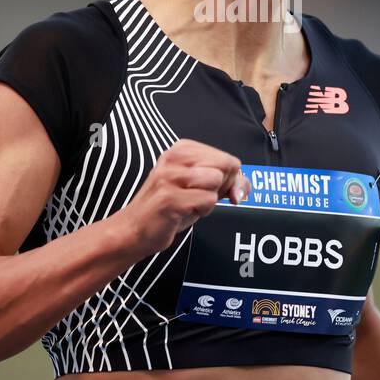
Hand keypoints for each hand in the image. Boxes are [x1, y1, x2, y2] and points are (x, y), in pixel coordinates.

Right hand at [114, 139, 249, 257]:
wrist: (135, 229)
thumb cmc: (168, 208)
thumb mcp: (198, 187)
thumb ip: (225, 182)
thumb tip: (244, 188)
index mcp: (181, 149)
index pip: (226, 157)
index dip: (229, 179)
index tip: (216, 190)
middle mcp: (174, 157)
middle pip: (225, 166)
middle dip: (222, 187)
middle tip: (200, 197)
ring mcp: (170, 176)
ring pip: (216, 181)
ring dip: (209, 200)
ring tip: (189, 203)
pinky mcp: (170, 197)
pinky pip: (208, 200)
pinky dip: (201, 211)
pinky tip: (183, 211)